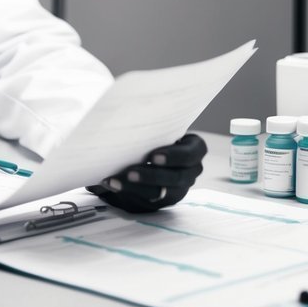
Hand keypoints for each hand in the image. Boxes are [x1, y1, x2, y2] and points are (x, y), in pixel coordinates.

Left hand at [87, 133, 206, 212]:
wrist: (150, 155)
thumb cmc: (156, 135)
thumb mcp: (161, 128)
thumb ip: (154, 124)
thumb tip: (128, 106)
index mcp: (195, 149)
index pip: (193, 153)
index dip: (175, 156)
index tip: (153, 156)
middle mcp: (192, 171)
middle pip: (177, 177)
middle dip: (152, 176)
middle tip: (129, 172)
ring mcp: (180, 188)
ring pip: (161, 192)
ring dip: (135, 187)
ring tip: (114, 181)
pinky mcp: (164, 200)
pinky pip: (148, 200)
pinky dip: (128, 191)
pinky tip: (112, 184)